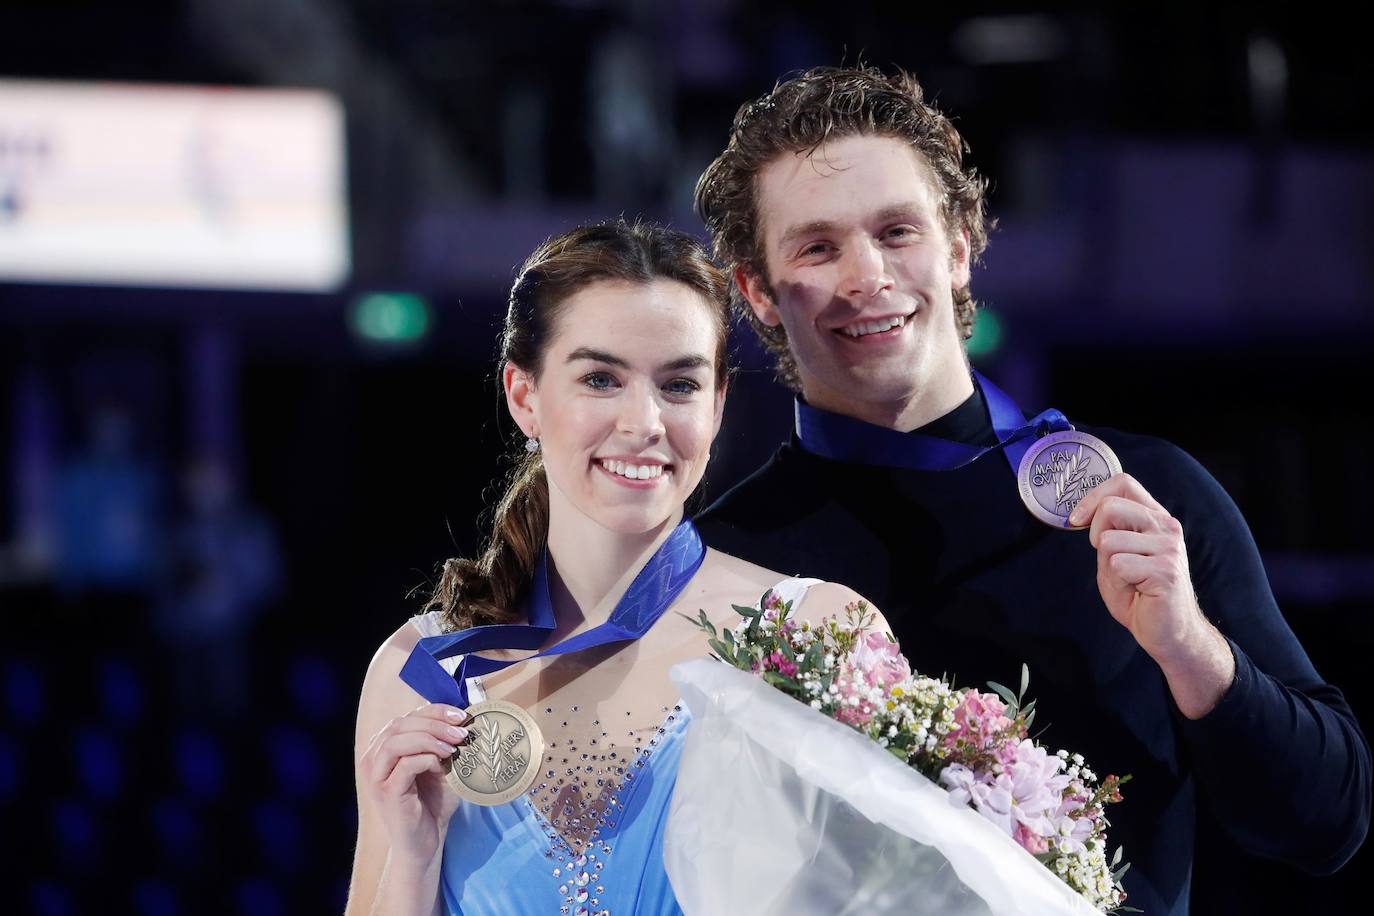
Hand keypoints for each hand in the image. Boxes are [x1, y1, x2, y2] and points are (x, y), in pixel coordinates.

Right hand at [359, 703, 468, 864]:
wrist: (425, 842)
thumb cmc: (432, 803)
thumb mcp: (439, 765)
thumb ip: (442, 743)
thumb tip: (462, 718)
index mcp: (383, 749)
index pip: (405, 717)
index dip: (433, 711)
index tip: (460, 715)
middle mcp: (373, 760)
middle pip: (399, 724)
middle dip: (434, 722)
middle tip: (461, 731)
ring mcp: (377, 777)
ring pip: (396, 741)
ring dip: (429, 737)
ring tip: (453, 746)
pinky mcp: (386, 793)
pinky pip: (405, 765)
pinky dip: (426, 758)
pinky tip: (442, 763)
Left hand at [1070, 474, 1233, 716]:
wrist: (1167, 632)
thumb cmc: (1139, 595)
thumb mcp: (1115, 556)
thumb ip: (1106, 532)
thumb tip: (1081, 514)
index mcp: (1154, 518)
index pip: (1123, 483)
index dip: (1092, 496)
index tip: (1077, 519)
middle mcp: (1166, 526)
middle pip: (1110, 507)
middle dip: (1095, 535)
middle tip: (1110, 561)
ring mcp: (1169, 547)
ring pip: (1108, 541)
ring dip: (1108, 566)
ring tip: (1128, 581)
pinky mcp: (1166, 570)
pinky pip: (1118, 565)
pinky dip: (1117, 582)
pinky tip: (1136, 591)